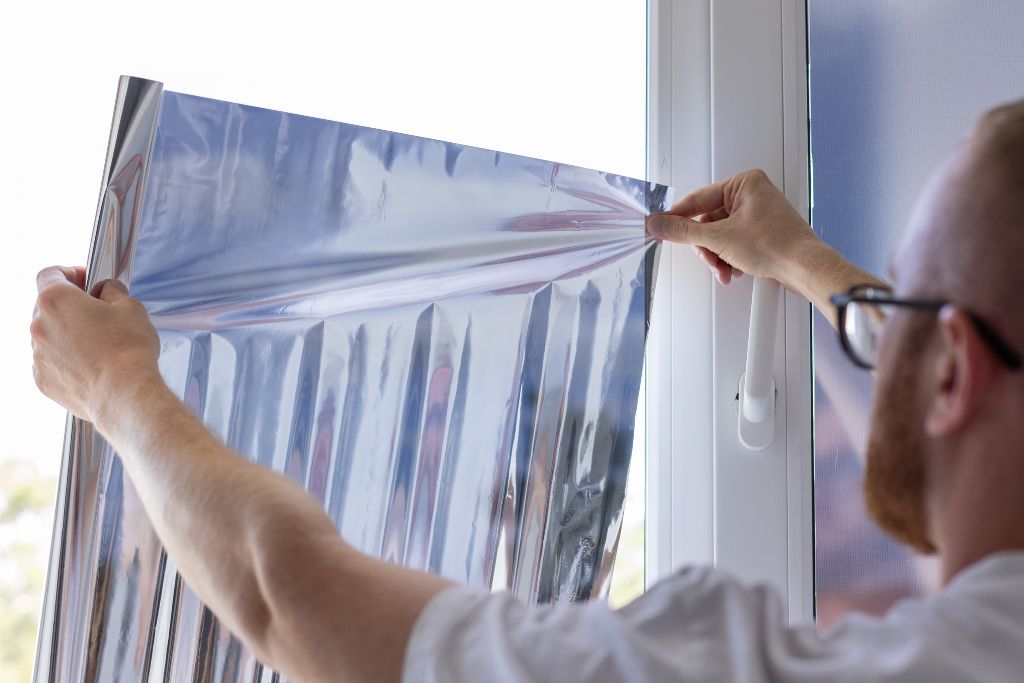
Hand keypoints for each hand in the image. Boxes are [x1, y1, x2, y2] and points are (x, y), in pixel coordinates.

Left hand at [31, 266, 160, 424]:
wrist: (125, 395)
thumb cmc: (128, 351)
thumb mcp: (131, 306)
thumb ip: (111, 291)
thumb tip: (105, 291)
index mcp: (56, 300)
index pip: (50, 274)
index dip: (68, 273)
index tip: (83, 279)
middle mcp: (39, 326)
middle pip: (48, 306)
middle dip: (70, 306)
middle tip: (98, 313)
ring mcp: (38, 355)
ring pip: (50, 335)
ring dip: (68, 334)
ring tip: (99, 344)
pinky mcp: (43, 380)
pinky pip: (51, 361)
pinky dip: (67, 359)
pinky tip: (91, 364)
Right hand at [646, 169, 822, 290]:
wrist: (805, 267)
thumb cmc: (776, 244)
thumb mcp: (719, 238)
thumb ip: (684, 232)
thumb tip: (659, 224)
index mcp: (743, 183)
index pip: (698, 199)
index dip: (678, 217)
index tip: (661, 228)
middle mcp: (751, 194)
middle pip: (708, 221)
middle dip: (707, 246)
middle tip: (709, 258)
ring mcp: (757, 214)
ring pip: (720, 235)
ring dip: (718, 256)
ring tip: (725, 269)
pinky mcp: (762, 232)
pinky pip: (733, 242)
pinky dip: (730, 258)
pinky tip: (735, 270)